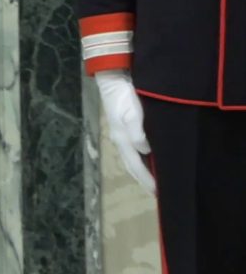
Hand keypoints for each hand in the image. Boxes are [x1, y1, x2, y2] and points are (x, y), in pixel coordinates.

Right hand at [95, 69, 154, 193]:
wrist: (113, 79)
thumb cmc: (123, 97)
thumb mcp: (130, 112)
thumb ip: (136, 131)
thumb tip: (145, 150)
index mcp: (122, 141)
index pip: (135, 167)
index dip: (147, 181)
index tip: (160, 194)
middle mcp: (122, 141)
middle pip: (133, 167)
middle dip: (145, 180)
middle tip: (161, 194)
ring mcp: (123, 135)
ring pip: (135, 160)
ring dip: (145, 172)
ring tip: (158, 181)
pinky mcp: (127, 128)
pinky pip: (137, 150)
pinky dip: (145, 160)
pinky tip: (153, 160)